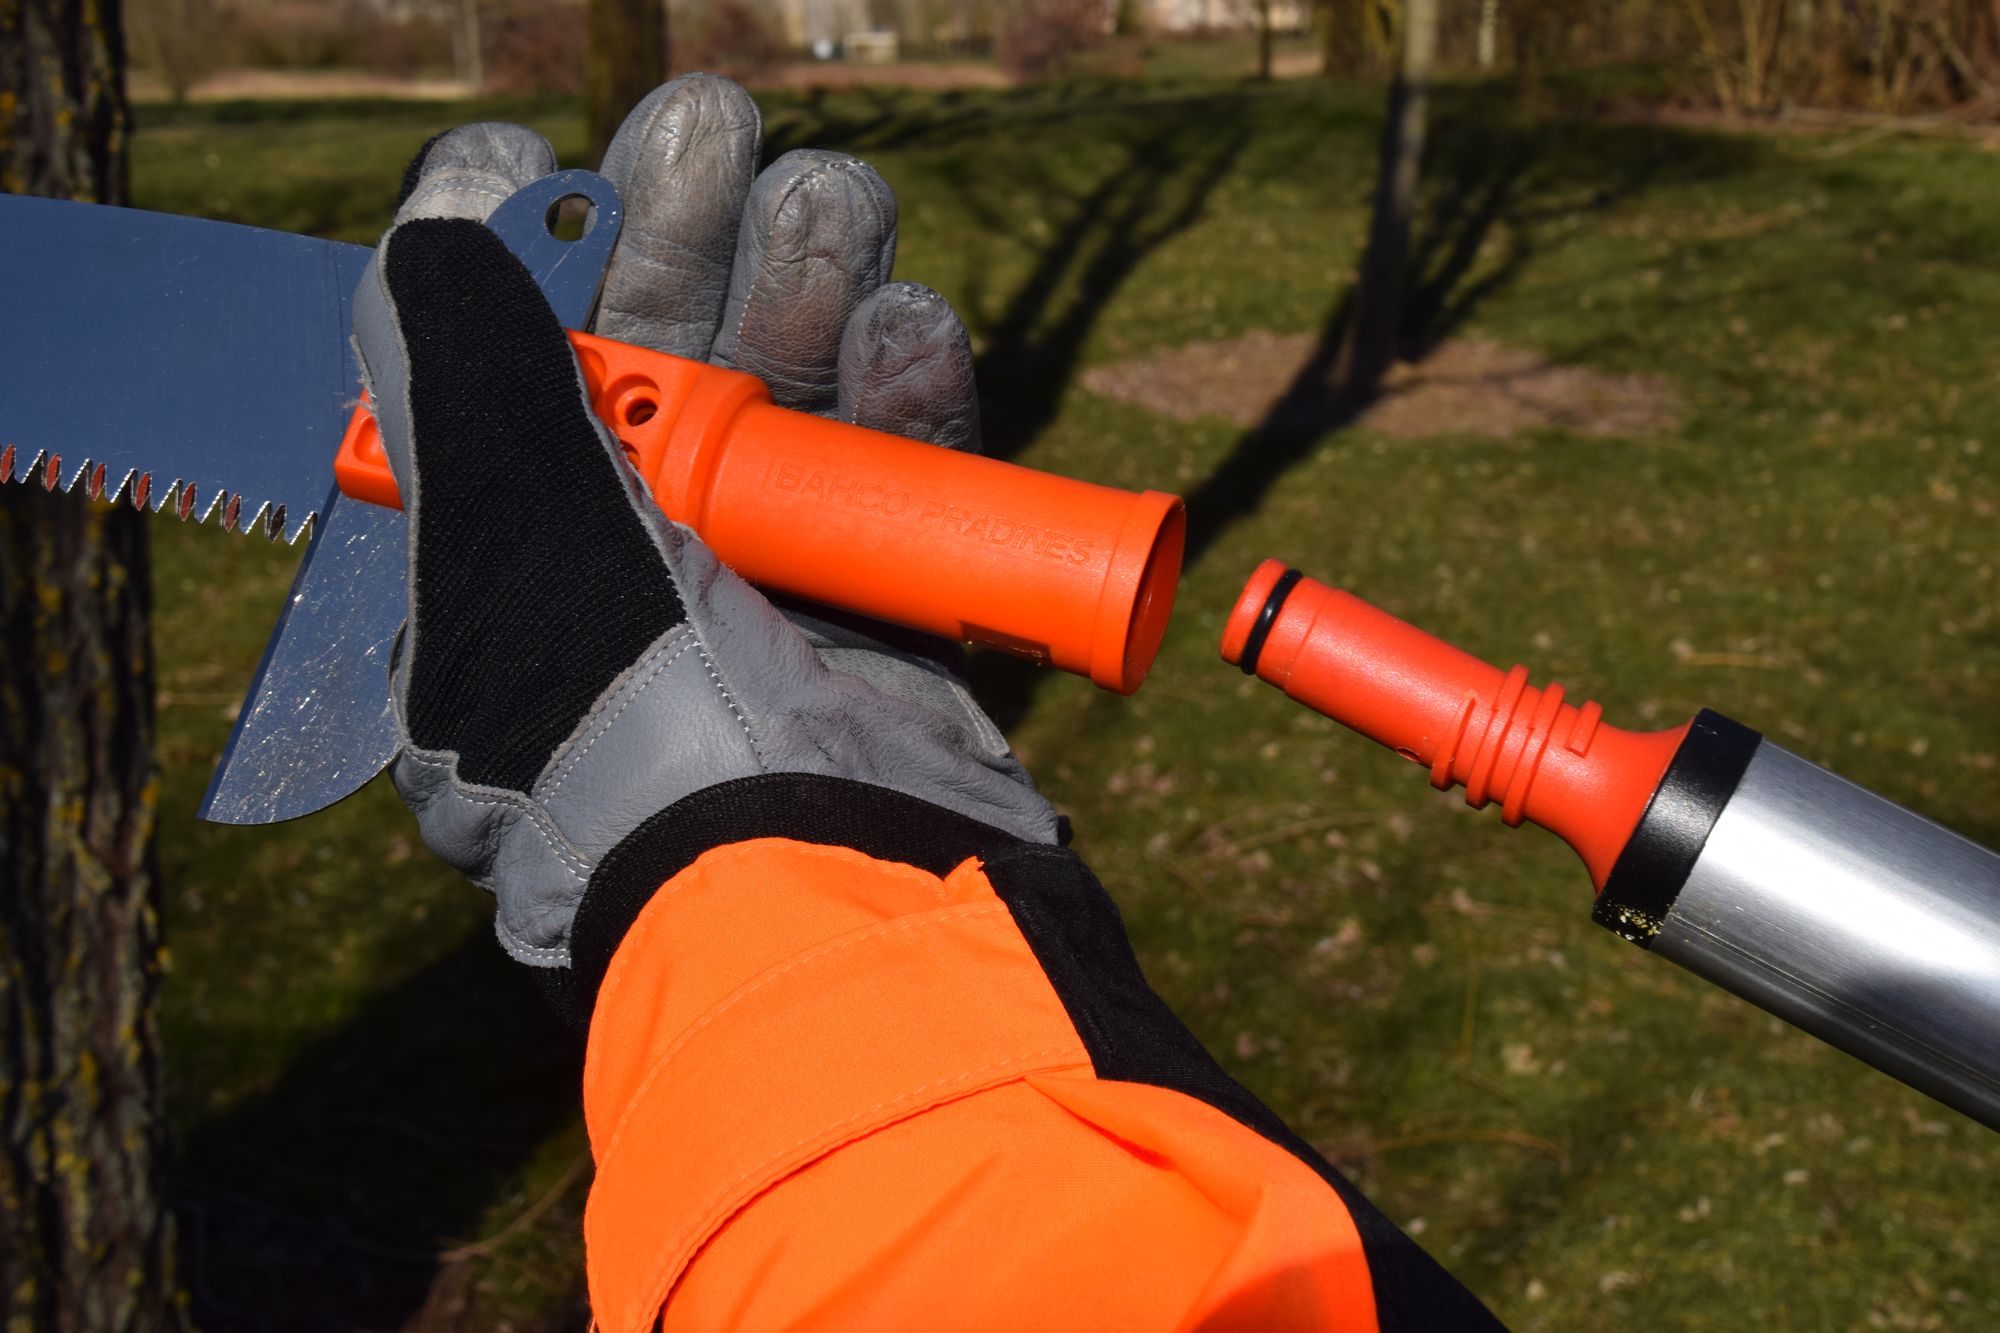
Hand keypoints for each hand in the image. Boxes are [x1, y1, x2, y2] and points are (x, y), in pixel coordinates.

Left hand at [354, 75, 1055, 999]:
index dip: (503, 276)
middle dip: (679, 242)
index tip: (523, 165)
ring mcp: (766, 605)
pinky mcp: (889, 621)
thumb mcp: (504, 546)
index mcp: (498, 595)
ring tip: (827, 193)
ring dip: (809, 290)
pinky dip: (910, 395)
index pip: (490, 404)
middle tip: (703, 127)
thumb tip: (430, 244)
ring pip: (789, 407)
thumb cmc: (629, 727)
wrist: (820, 876)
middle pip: (651, 379)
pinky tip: (907, 315)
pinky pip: (898, 484)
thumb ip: (467, 387)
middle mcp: (625, 594)